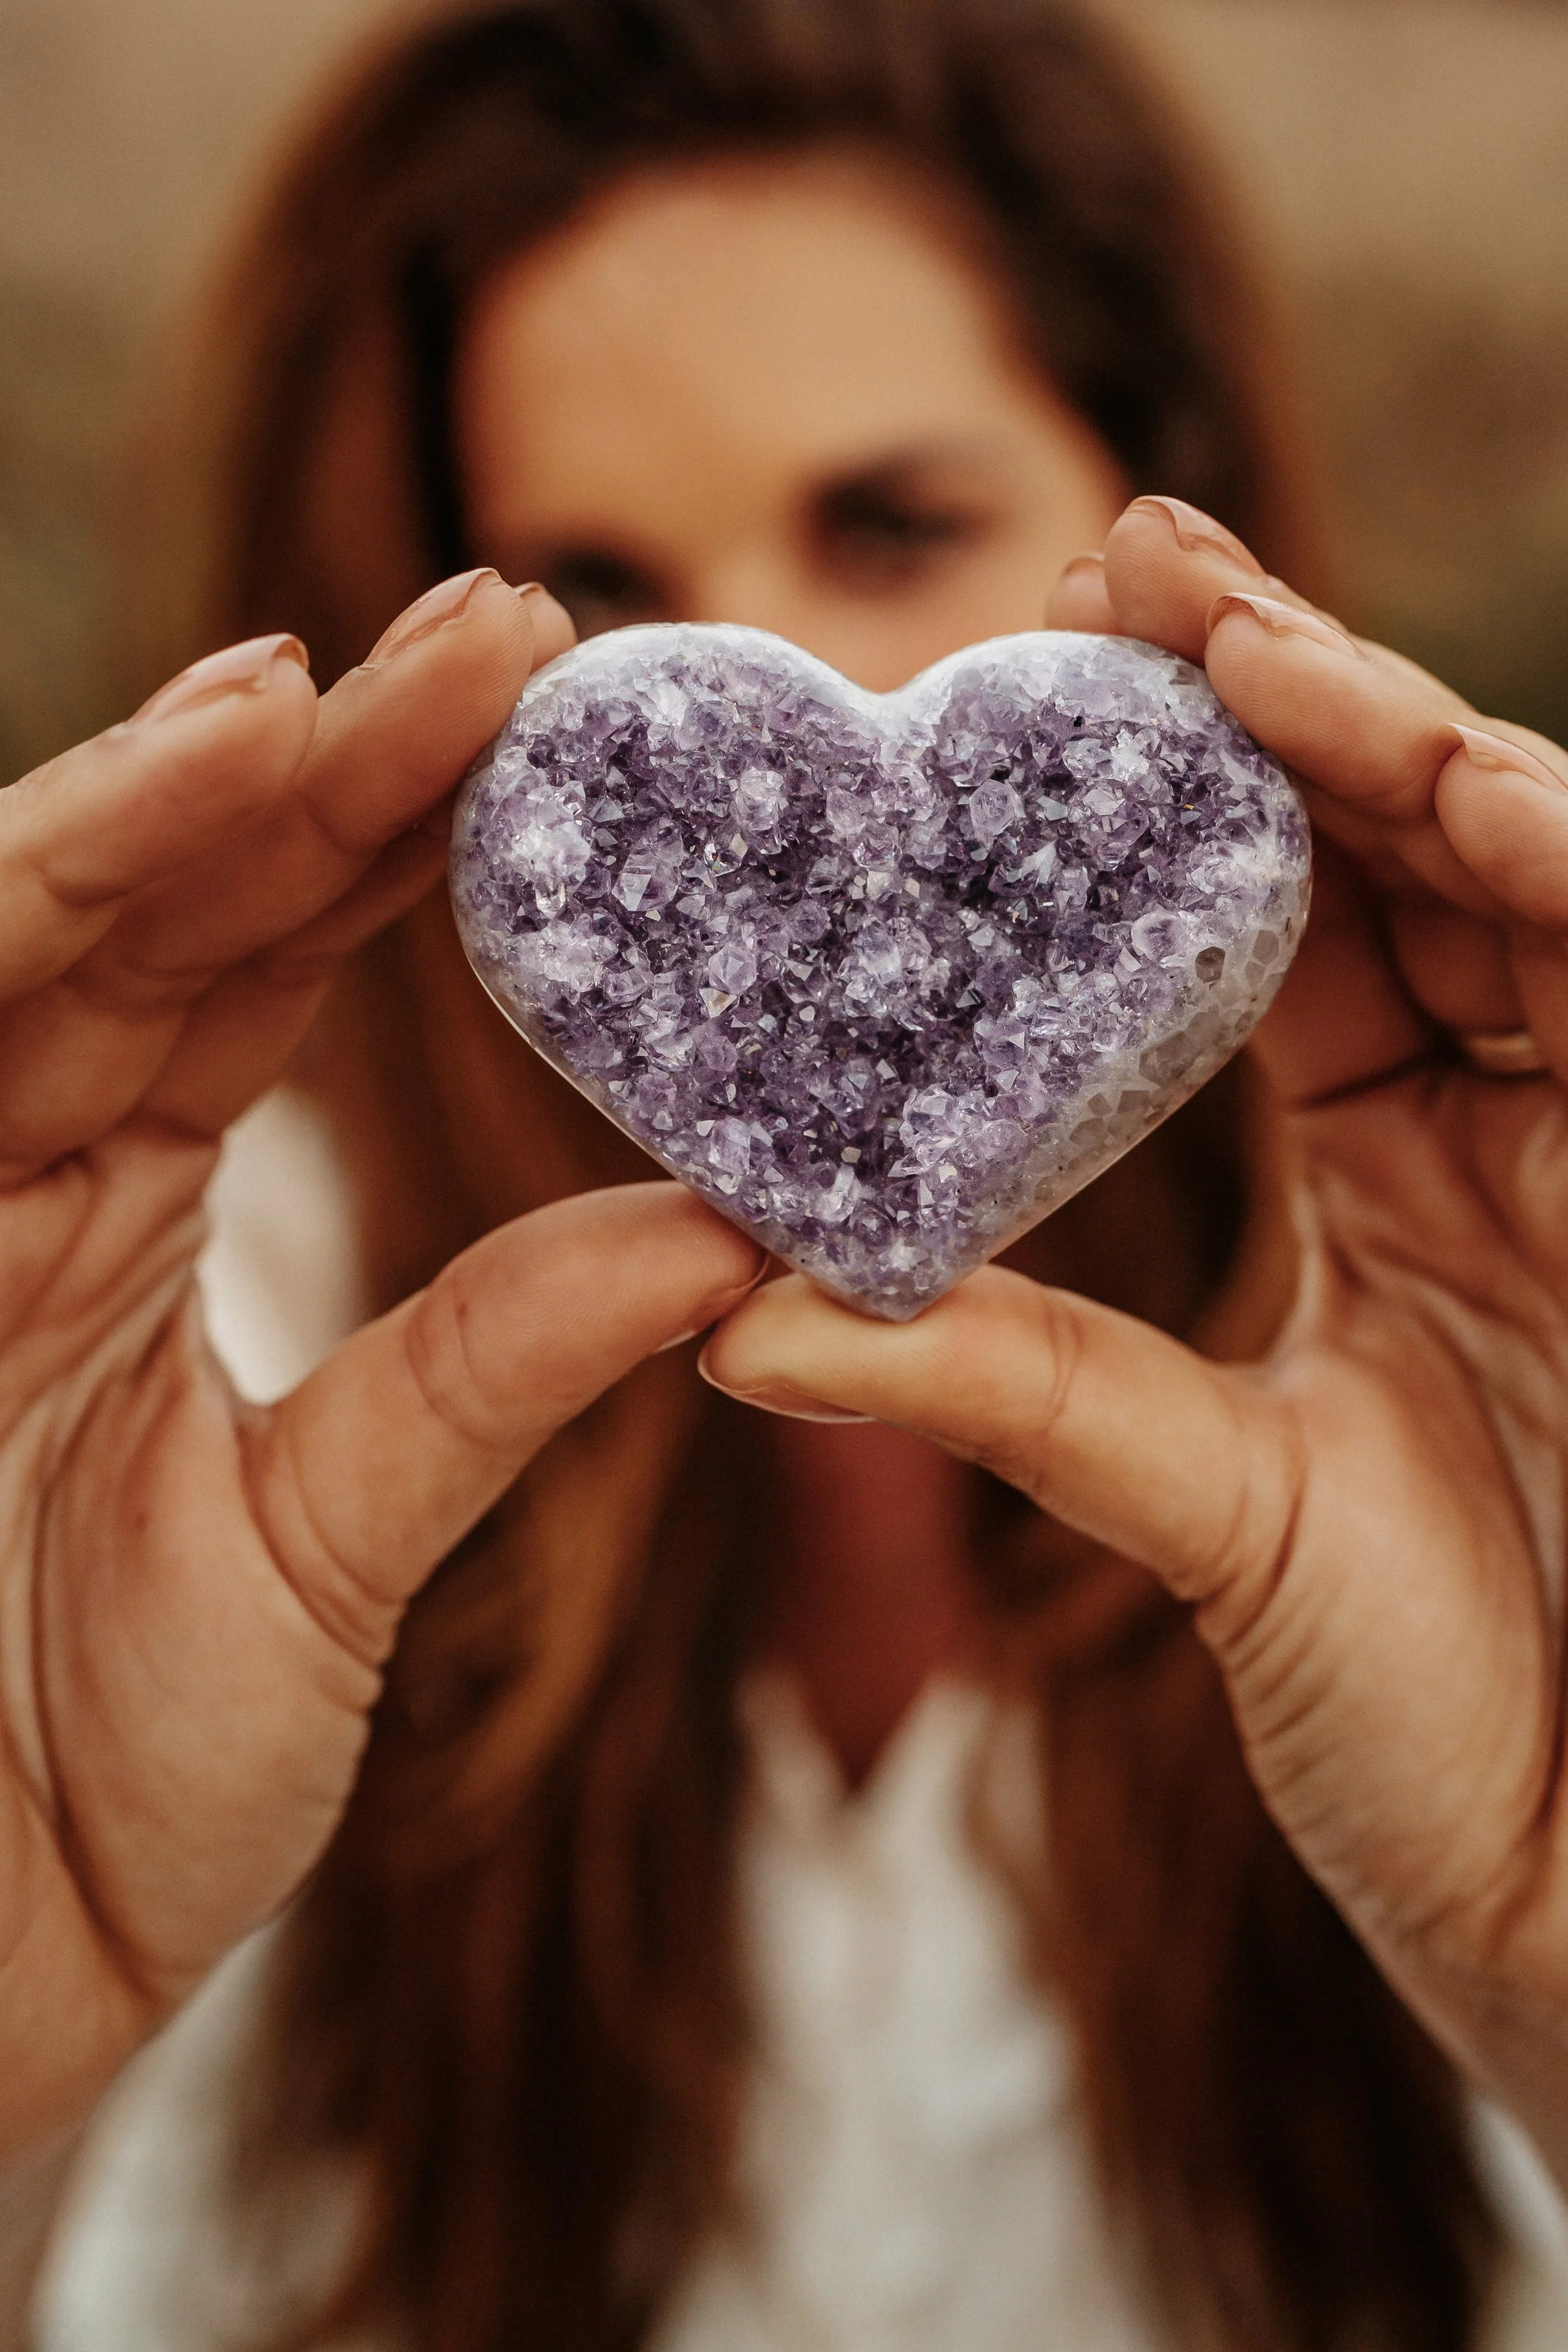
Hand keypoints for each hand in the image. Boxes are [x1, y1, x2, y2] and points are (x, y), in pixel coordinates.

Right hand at [0, 573, 760, 2163]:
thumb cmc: (95, 1787)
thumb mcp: (333, 1547)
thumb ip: (489, 1369)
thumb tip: (729, 1234)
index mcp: (123, 1211)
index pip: (265, 968)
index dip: (400, 840)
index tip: (561, 729)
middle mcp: (16, 1171)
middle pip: (168, 912)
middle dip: (322, 767)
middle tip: (516, 631)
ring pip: (37, 932)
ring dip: (184, 789)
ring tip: (347, 678)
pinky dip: (48, 887)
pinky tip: (188, 776)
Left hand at [701, 496, 1567, 2177]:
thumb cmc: (1439, 1723)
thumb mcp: (1192, 1505)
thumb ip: (999, 1382)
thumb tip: (724, 1307)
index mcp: (1399, 1173)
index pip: (1286, 924)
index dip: (1177, 786)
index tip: (1038, 652)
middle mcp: (1513, 1129)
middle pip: (1400, 854)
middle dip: (1282, 700)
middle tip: (1126, 563)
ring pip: (1531, 879)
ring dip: (1404, 747)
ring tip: (1245, 646)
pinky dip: (1561, 868)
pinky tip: (1446, 790)